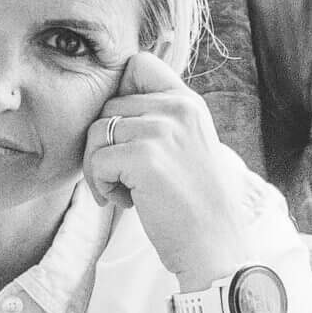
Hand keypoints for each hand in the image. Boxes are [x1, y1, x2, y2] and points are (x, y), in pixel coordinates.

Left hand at [82, 50, 260, 285]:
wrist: (215, 248)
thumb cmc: (196, 207)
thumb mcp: (189, 148)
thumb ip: (161, 122)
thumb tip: (110, 110)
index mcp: (189, 103)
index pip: (139, 64)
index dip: (119, 94)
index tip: (125, 134)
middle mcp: (177, 109)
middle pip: (108, 107)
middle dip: (105, 145)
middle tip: (126, 180)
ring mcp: (162, 131)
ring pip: (96, 133)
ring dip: (99, 168)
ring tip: (126, 192)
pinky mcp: (145, 158)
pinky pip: (96, 161)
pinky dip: (100, 186)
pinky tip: (127, 203)